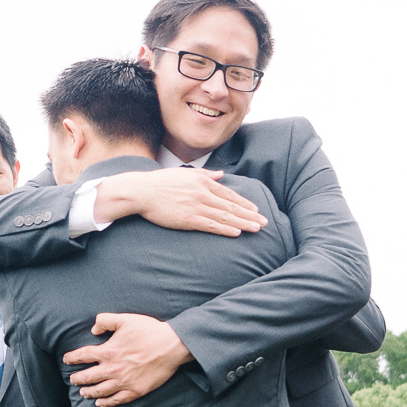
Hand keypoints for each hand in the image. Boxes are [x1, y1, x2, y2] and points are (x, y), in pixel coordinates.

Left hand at [64, 313, 193, 406]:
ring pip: (99, 391)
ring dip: (88, 392)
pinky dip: (106, 403)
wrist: (171, 346)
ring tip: (82, 392)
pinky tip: (100, 403)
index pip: (83, 356)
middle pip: (87, 377)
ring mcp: (123, 382)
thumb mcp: (125, 319)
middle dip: (77, 378)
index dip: (71, 358)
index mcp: (108, 351)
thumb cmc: (149, 330)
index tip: (66, 360)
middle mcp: (113, 368)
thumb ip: (105, 320)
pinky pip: (116, 400)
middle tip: (72, 379)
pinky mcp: (135, 391)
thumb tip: (93, 330)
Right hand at [97, 167, 265, 235]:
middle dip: (250, 215)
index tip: (256, 209)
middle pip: (231, 206)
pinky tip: (237, 233)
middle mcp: (203, 193)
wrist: (142, 191)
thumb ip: (206, 174)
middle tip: (265, 222)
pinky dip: (226, 229)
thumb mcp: (186, 173)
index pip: (229, 194)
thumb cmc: (161, 182)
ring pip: (225, 216)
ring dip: (243, 223)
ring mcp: (196, 205)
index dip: (244, 203)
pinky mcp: (188, 218)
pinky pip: (211, 225)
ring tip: (257, 229)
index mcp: (203, 181)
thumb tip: (222, 174)